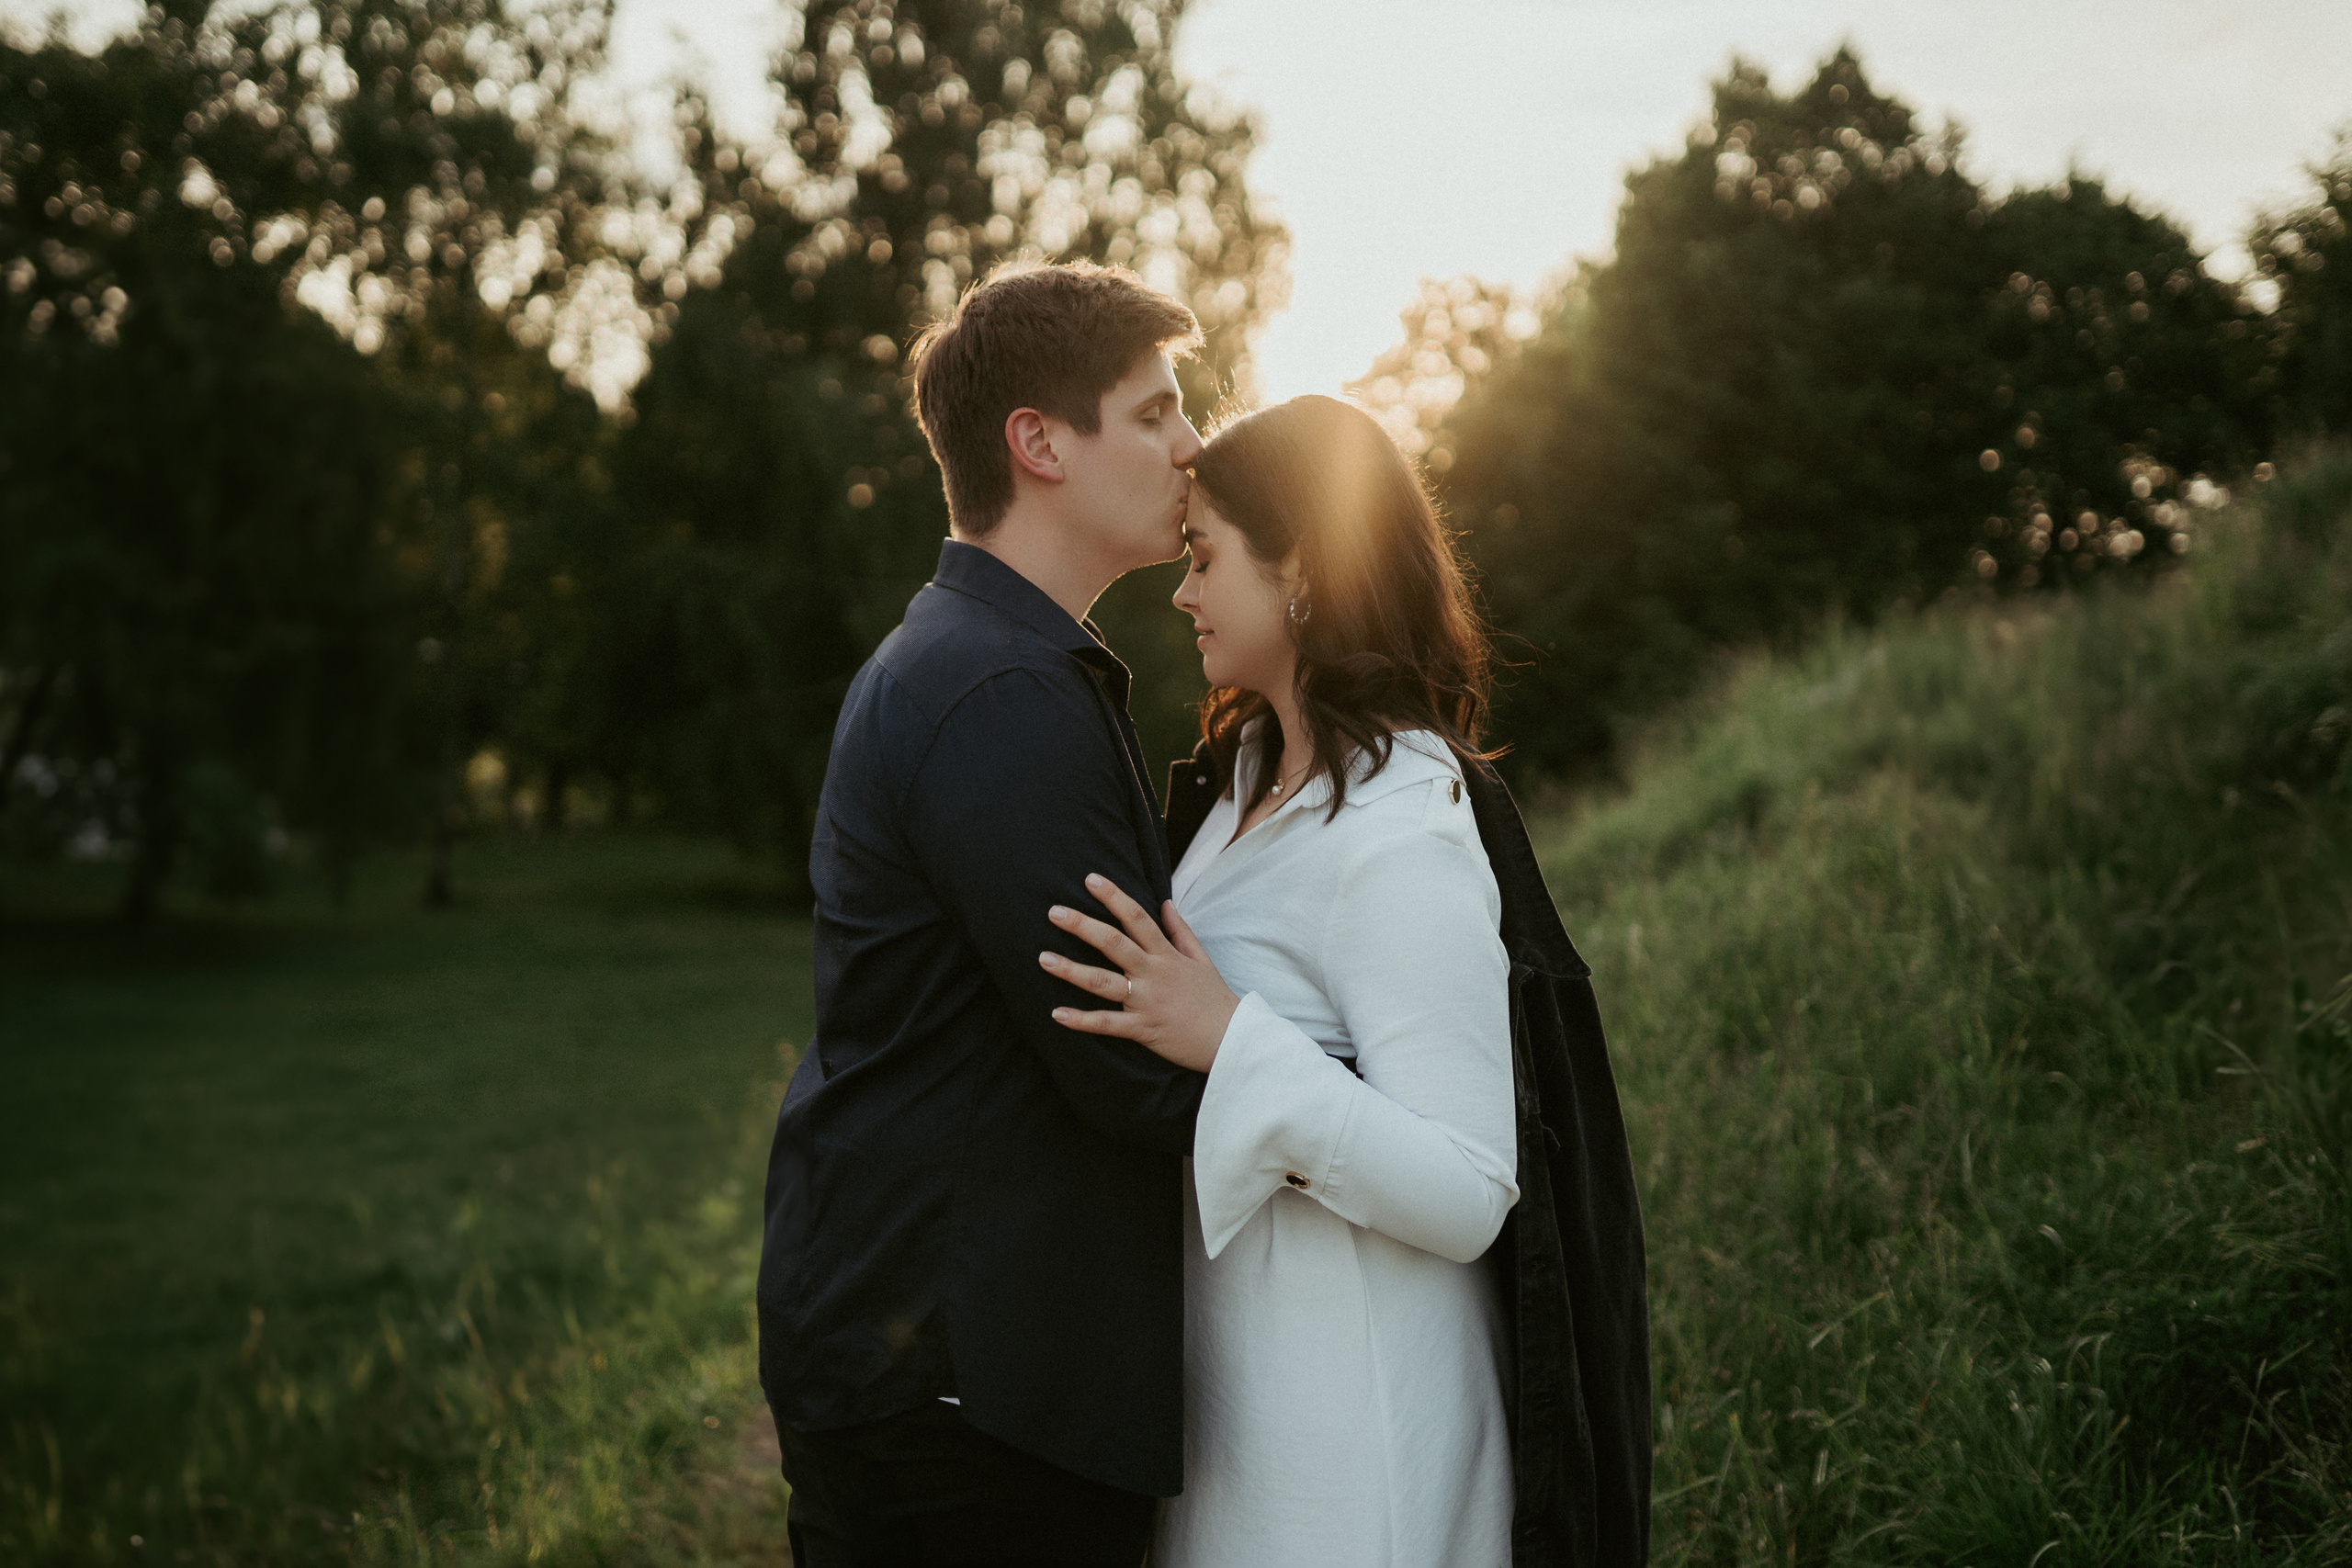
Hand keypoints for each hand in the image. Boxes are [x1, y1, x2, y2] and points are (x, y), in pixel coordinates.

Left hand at [1043, 872, 1239, 1073]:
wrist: (1233, 1039)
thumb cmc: (1215, 999)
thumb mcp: (1202, 959)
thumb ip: (1181, 931)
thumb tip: (1166, 903)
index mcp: (1166, 955)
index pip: (1137, 917)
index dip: (1113, 896)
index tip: (1090, 879)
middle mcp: (1154, 973)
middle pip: (1113, 943)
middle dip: (1082, 925)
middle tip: (1053, 912)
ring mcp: (1147, 1001)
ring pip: (1104, 982)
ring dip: (1072, 970)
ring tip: (1044, 959)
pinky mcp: (1143, 1029)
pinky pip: (1108, 1024)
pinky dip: (1082, 1020)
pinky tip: (1057, 1014)